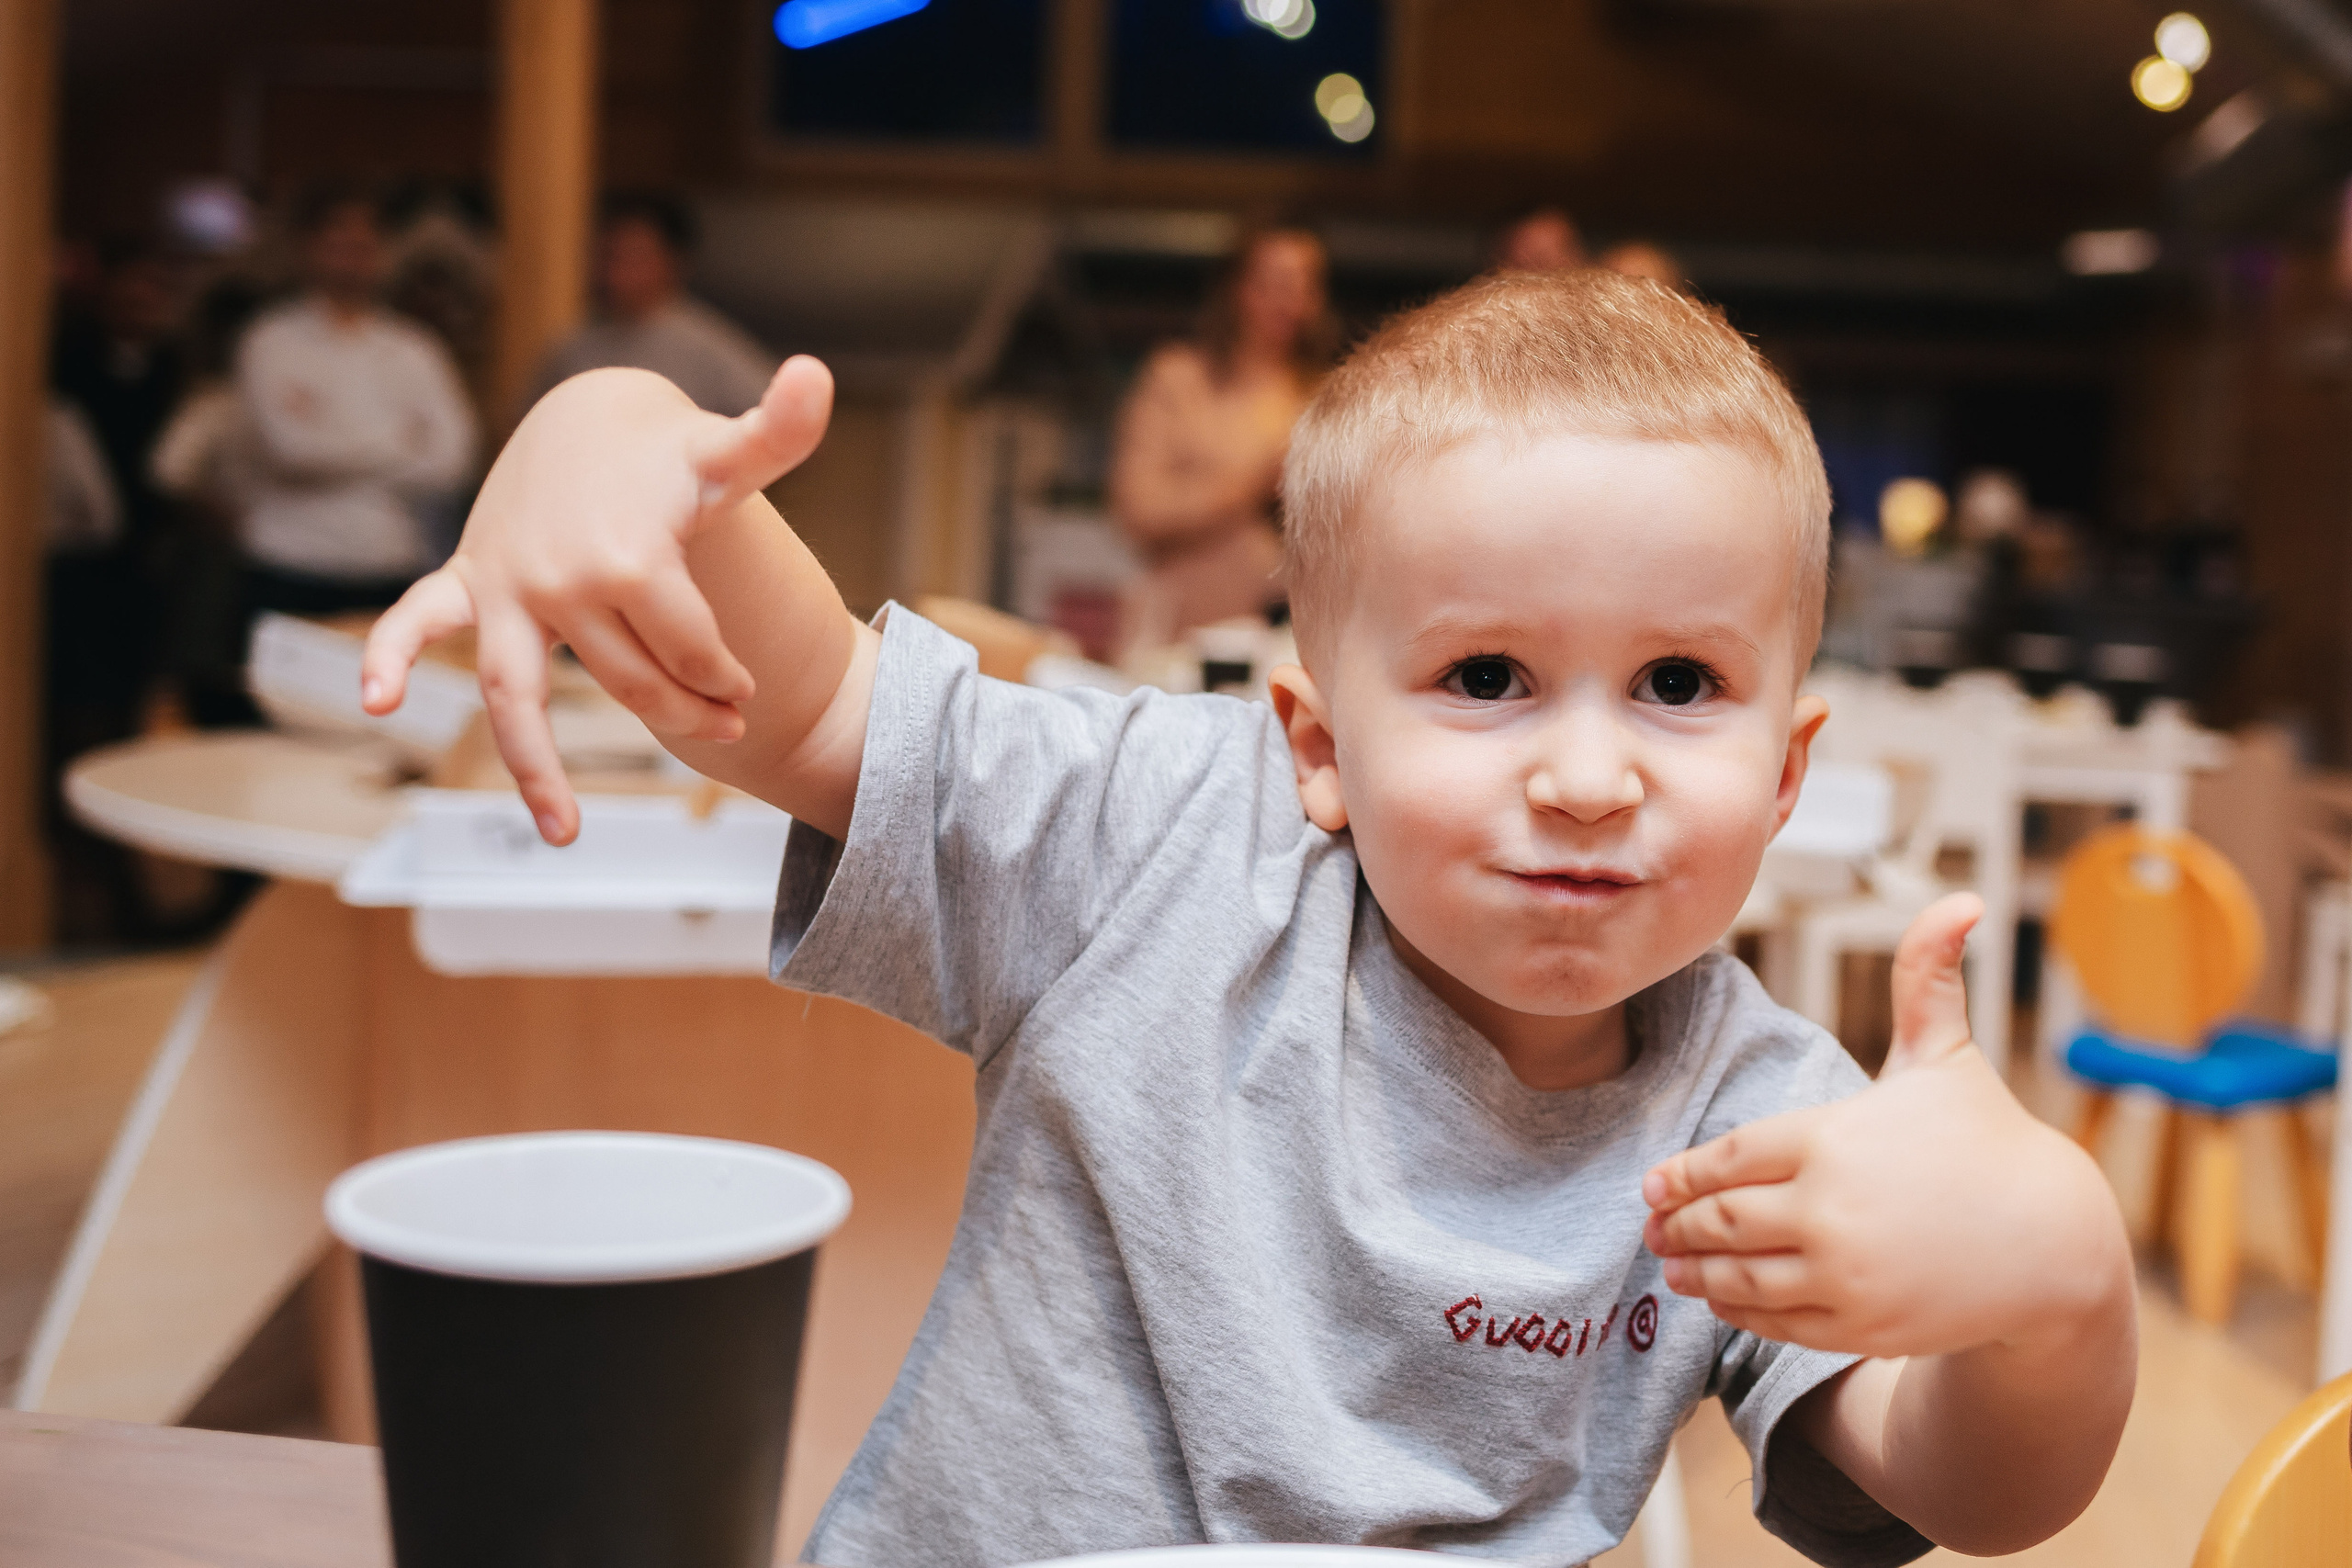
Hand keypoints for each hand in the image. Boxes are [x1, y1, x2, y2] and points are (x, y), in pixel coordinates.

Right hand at [360, 356, 834, 844]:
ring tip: (564, 832)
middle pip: (627, 680)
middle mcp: (560, 579)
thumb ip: (780, 430)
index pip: (689, 652)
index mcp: (631, 559)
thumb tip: (818, 373)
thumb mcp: (724, 452)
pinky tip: (377, 703)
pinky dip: (390, 657)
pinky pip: (418, 622)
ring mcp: (509, 584)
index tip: (743, 690)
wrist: (590, 416)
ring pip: (516, 691)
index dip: (725, 677)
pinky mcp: (470, 581)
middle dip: (684, 712)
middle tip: (728, 727)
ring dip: (536, 765)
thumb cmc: (668, 453)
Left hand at [1642, 892, 2126, 1357]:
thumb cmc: (1988, 1140)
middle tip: (1653, 1226)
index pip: (1726, 1157)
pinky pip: (1773, 1320)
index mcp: (1831, 1136)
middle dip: (1677, 1225)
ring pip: (1737, 1275)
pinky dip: (1738, 1310)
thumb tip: (1961, 898)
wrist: (2053, 1243)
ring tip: (1674, 1266)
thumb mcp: (1947, 1055)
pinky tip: (1724, 1298)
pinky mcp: (1859, 1324)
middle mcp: (1828, 1206)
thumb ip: (1927, 977)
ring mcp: (1842, 1271)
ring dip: (1695, 1272)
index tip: (1654, 1183)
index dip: (1682, 1174)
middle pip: (1719, 1218)